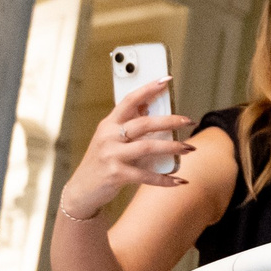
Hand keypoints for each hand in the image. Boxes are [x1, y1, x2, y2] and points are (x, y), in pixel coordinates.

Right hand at [57, 79, 192, 218]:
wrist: (81, 191)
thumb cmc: (100, 162)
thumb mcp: (109, 139)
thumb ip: (127, 125)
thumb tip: (149, 107)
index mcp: (108, 124)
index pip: (130, 100)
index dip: (149, 89)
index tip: (166, 80)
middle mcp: (108, 136)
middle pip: (144, 123)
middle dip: (170, 121)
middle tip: (189, 121)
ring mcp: (111, 155)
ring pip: (148, 147)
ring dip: (172, 147)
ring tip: (189, 148)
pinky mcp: (115, 174)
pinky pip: (145, 175)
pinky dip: (164, 179)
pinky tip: (179, 180)